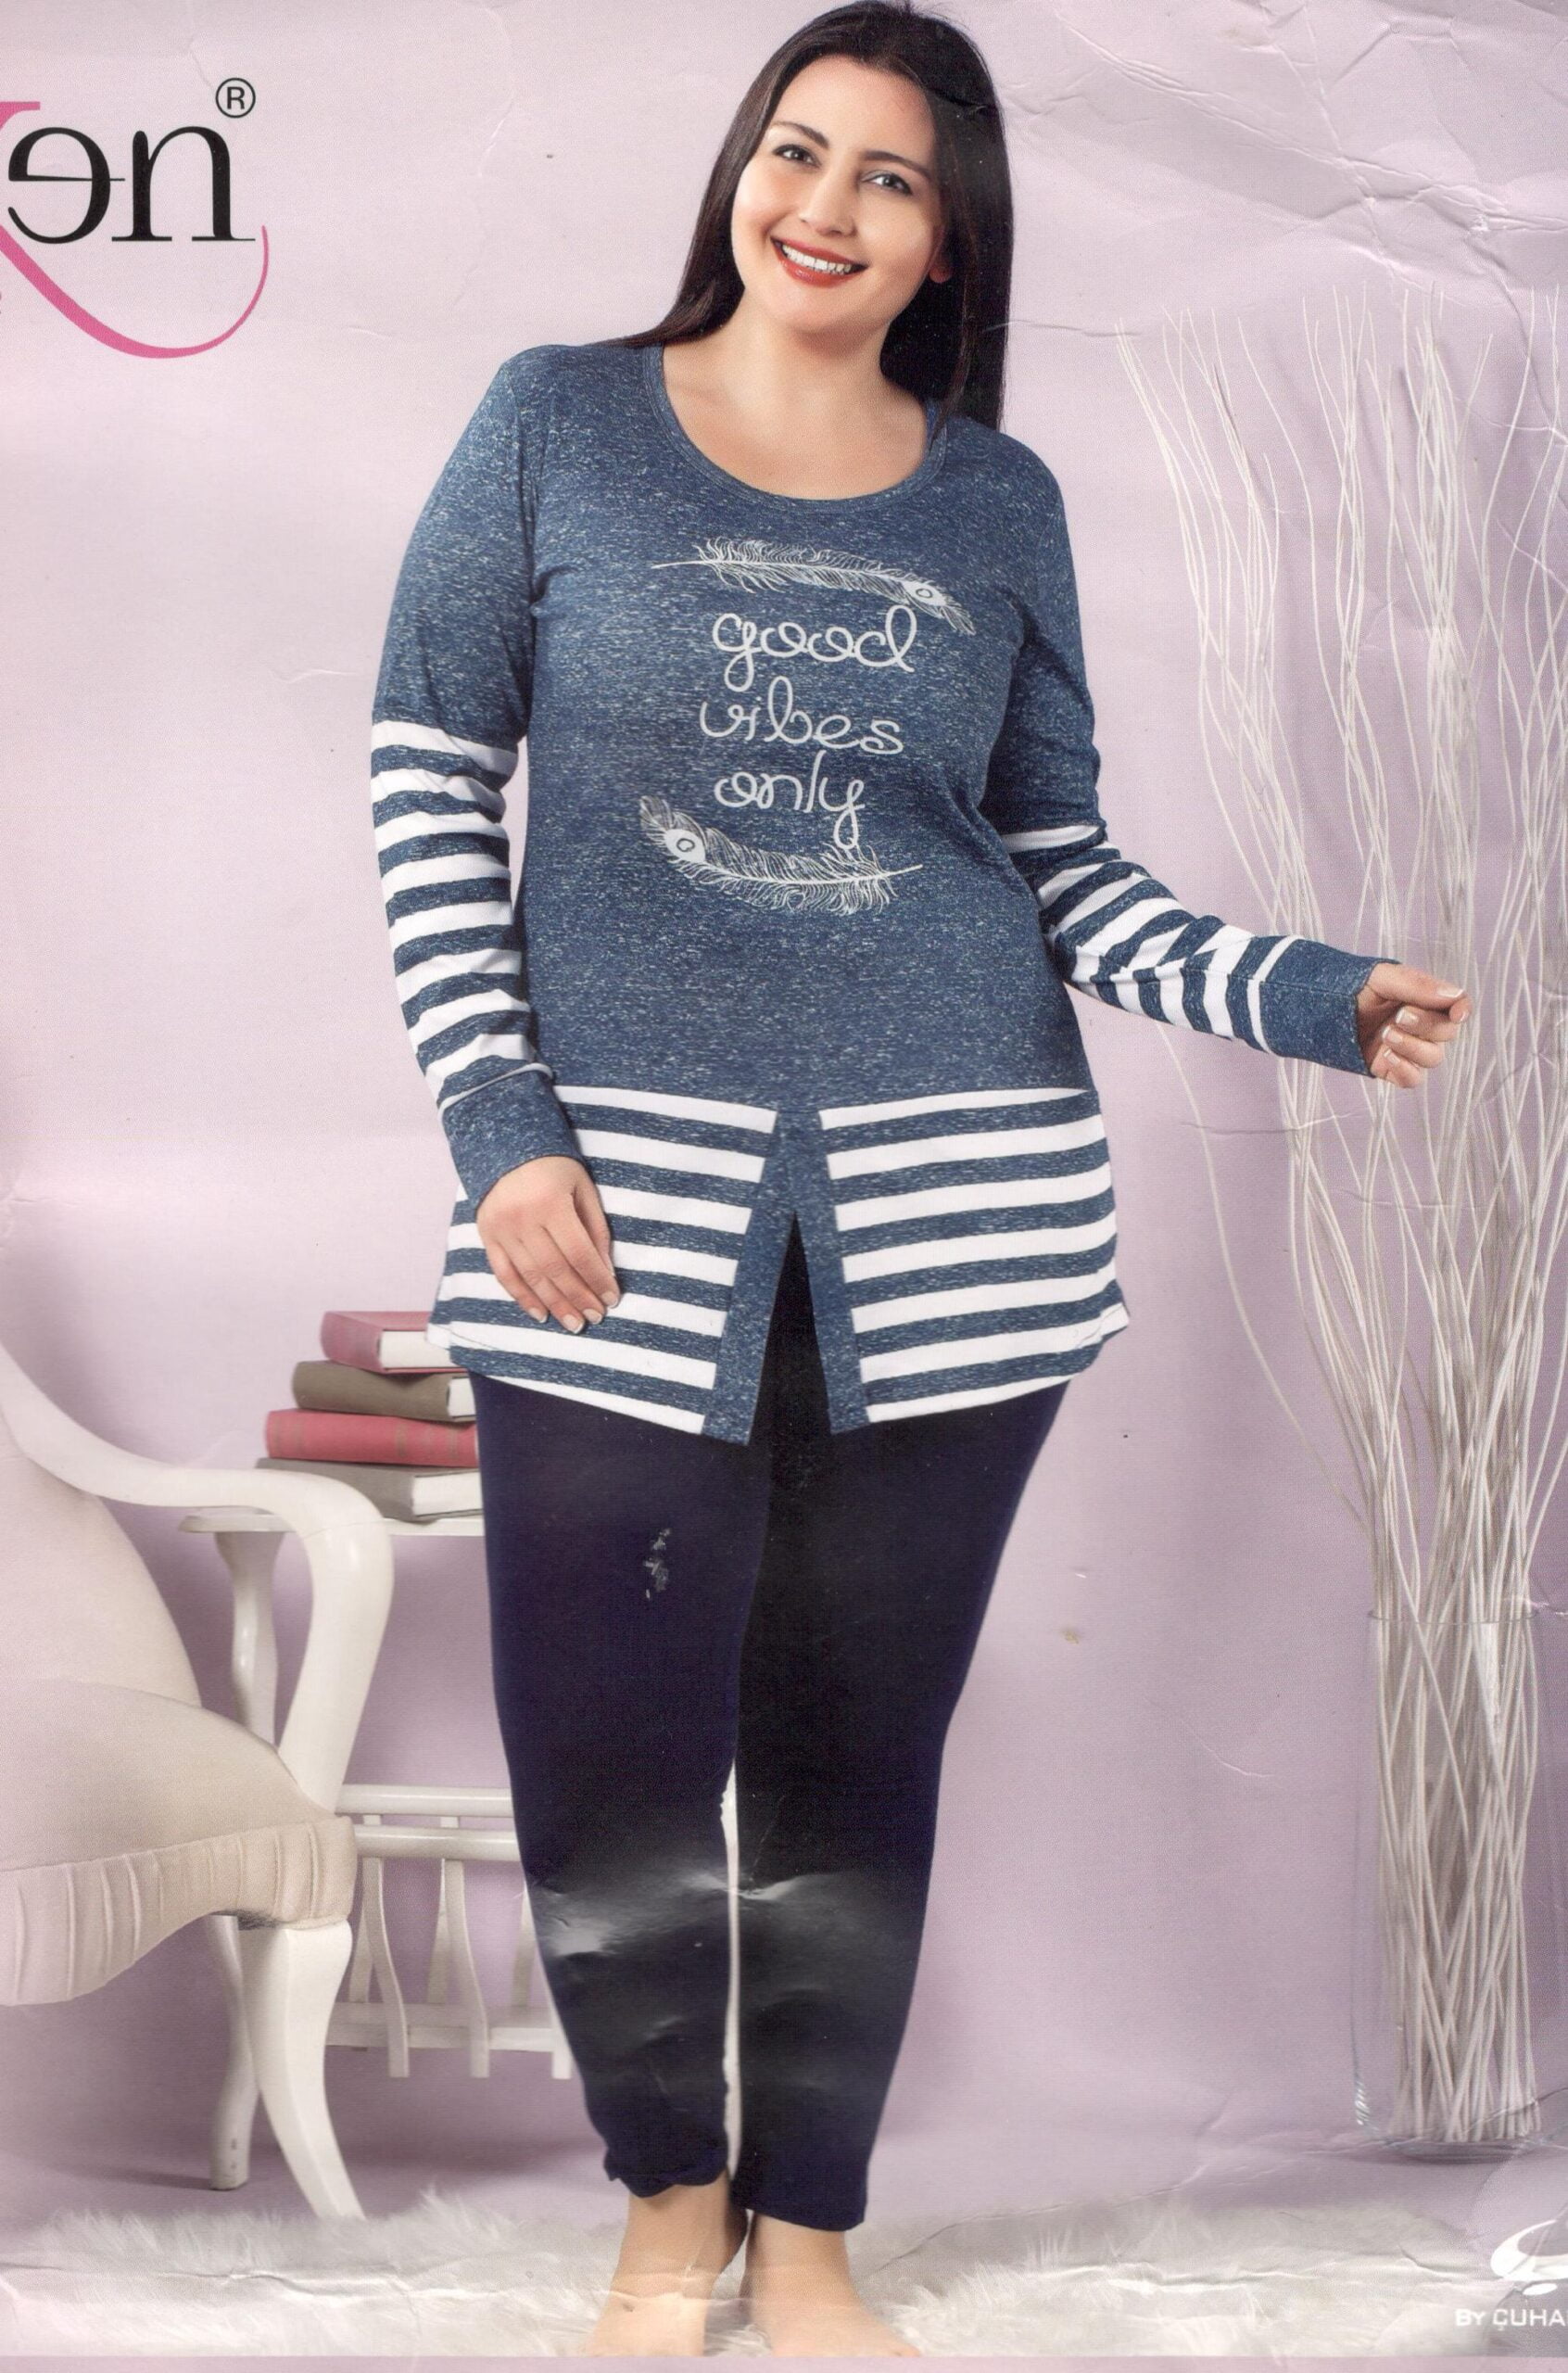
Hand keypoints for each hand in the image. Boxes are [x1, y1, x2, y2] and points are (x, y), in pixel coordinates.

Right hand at [475, 1155, 620, 1330]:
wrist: (507, 1148)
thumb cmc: (555, 1168)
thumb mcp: (583, 1189)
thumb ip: (595, 1229)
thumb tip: (605, 1271)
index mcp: (551, 1203)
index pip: (579, 1252)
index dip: (596, 1279)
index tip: (611, 1299)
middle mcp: (523, 1218)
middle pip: (555, 1269)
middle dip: (578, 1297)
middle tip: (595, 1318)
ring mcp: (502, 1229)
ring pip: (531, 1276)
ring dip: (554, 1304)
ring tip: (573, 1324)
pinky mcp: (487, 1236)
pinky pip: (504, 1274)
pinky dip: (522, 1297)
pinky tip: (540, 1314)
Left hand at [1355, 962, 1472, 1085]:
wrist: (1319, 1010)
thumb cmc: (1353, 988)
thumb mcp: (1383, 978)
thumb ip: (1417, 985)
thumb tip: (1454, 996)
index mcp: (1424, 999)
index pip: (1457, 1006)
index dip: (1462, 1010)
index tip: (1457, 1014)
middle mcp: (1421, 1026)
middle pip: (1447, 1032)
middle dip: (1426, 1025)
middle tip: (1399, 1017)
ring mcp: (1408, 1049)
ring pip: (1433, 1058)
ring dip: (1413, 1047)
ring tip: (1386, 1035)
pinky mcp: (1391, 1069)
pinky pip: (1413, 1079)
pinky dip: (1405, 1070)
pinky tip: (1386, 1056)